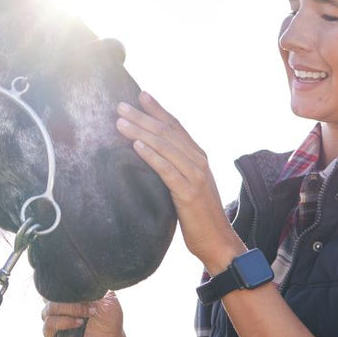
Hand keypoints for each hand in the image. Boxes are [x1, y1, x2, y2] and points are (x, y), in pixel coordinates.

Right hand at [41, 291, 127, 336]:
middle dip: (68, 300)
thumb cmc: (109, 318)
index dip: (64, 284)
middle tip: (88, 305)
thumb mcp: (106, 298)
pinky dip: (63, 323)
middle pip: (48, 296)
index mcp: (67, 294)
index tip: (81, 288)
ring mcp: (54, 320)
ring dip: (67, 311)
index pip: (54, 284)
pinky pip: (48, 326)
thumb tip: (79, 281)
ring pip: (47, 310)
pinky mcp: (53, 336)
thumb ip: (92, 288)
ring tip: (85, 316)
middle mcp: (58, 306)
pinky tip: (78, 324)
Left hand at [115, 91, 243, 273]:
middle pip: (167, 132)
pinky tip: (136, 147)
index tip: (140, 95)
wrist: (218, 241)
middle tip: (120, 106)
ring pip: (165, 147)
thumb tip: (148, 154)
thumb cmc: (198, 215)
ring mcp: (195, 176)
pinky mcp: (189, 193)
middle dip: (142, 117)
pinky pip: (167, 170)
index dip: (158, 109)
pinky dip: (151, 156)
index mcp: (198, 156)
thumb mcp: (187, 184)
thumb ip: (174, 167)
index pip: (175, 126)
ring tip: (120, 122)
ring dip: (141, 132)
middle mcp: (199, 161)